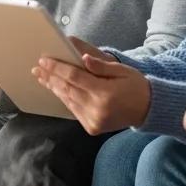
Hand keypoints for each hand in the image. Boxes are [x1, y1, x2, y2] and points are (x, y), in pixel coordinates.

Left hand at [32, 38, 148, 134]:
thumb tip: (82, 57)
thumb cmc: (135, 85)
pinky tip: (56, 89)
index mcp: (104, 93)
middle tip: (37, 67)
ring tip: (42, 77)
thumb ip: (100, 65)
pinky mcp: (92, 127)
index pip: (74, 77)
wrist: (148, 109)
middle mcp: (96, 109)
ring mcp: (93, 121)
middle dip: (50, 77)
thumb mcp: (122, 70)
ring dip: (54, 87)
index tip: (44, 60)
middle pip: (67, 89)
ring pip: (67, 100)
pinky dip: (64, 98)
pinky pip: (73, 109)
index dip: (57, 68)